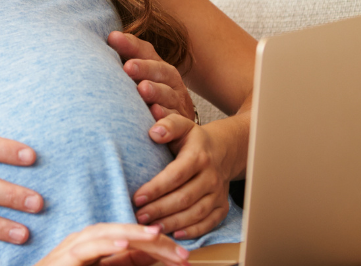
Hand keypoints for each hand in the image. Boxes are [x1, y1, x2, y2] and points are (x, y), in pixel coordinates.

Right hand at [36, 224, 188, 265]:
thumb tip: (156, 256)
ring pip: (105, 233)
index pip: (133, 241)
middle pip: (123, 233)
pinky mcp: (62, 260)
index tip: (184, 258)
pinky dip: (105, 243)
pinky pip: (86, 248)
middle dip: (154, 241)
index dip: (160, 247)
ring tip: (156, 235)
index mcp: (97, 247)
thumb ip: (127, 264)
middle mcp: (85, 243)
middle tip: (181, 253)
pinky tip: (122, 243)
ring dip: (132, 233)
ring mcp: (72, 249)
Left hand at [108, 31, 195, 121]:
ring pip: (168, 95)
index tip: (112, 38)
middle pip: (159, 71)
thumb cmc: (151, 98)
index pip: (145, 52)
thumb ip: (125, 62)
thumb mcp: (142, 78)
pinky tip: (154, 116)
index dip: (130, 45)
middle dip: (144, 68)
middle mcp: (171, 82)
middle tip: (128, 67)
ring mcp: (177, 103)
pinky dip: (166, 119)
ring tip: (142, 89)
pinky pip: (176, 120)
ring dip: (156, 91)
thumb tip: (102, 43)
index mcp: (159, 67)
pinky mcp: (182, 125)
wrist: (179, 127)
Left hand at [131, 117, 234, 240]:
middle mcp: (211, 176)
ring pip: (196, 213)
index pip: (176, 175)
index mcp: (199, 156)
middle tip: (139, 217)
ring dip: (173, 223)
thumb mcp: (182, 126)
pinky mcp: (222, 206)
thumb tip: (154, 132)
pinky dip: (194, 231)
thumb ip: (168, 125)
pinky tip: (176, 235)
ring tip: (152, 229)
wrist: (223, 150)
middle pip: (184, 198)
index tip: (137, 197)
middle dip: (160, 210)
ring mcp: (218, 193)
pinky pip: (209, 223)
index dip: (156, 188)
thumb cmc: (194, 140)